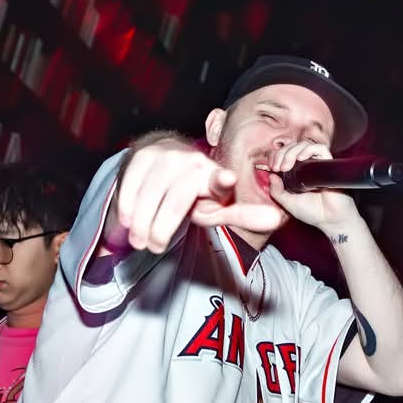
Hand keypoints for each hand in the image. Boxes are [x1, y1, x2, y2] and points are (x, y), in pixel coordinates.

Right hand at [117, 138, 282, 252]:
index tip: (227, 180)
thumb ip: (242, 214)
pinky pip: (130, 186)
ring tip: (139, 239)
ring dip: (141, 222)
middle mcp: (191, 161)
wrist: (162, 158)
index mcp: (213, 175)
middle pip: (175, 203)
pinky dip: (126, 206)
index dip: (221, 180)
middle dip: (162, 229)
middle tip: (153, 246)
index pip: (218, 180)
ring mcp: (164, 156)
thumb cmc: (192, 190)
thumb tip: (276, 220)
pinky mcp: (141, 156)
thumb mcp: (216, 204)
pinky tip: (127, 220)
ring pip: (149, 196)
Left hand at [266, 141, 358, 231]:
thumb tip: (270, 175)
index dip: (275, 155)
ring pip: (304, 145)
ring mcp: (317, 164)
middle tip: (277, 167)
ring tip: (286, 166)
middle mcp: (306, 165)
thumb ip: (277, 191)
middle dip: (281, 153)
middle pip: (292, 146)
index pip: (283, 153)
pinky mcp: (329, 165)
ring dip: (291, 152)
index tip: (271, 167)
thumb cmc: (312, 212)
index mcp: (295, 172)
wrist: (331, 220)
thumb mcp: (288, 203)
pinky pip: (320, 149)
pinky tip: (301, 159)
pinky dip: (309, 150)